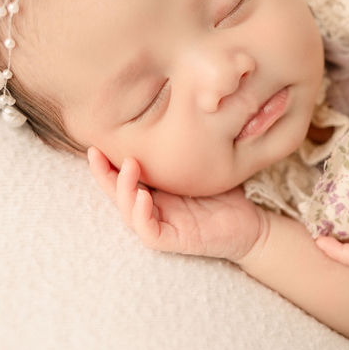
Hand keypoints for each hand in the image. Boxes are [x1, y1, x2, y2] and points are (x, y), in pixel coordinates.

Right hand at [87, 147, 264, 261]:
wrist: (252, 224)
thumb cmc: (226, 194)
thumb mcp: (202, 165)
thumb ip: (186, 146)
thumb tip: (179, 109)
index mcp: (155, 192)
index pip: (122, 178)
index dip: (105, 164)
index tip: (96, 143)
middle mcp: (153, 209)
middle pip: (116, 194)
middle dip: (102, 174)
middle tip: (96, 152)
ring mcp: (162, 226)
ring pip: (128, 212)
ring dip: (123, 189)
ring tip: (130, 165)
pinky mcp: (174, 241)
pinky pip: (148, 232)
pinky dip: (141, 215)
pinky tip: (143, 196)